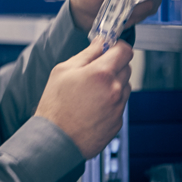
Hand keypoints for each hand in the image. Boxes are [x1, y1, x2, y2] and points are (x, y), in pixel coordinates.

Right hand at [35, 38, 132, 158]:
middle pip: (126, 67)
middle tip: (94, 71)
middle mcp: (115, 89)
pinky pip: (119, 105)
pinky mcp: (118, 122)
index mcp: (102, 73)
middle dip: (113, 65)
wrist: (55, 139)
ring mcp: (118, 107)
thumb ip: (86, 54)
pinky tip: (92, 107)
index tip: (110, 48)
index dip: (117, 46)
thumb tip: (100, 43)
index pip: (124, 50)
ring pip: (124, 87)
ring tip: (91, 92)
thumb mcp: (63, 71)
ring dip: (113, 84)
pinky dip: (110, 102)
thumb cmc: (55, 105)